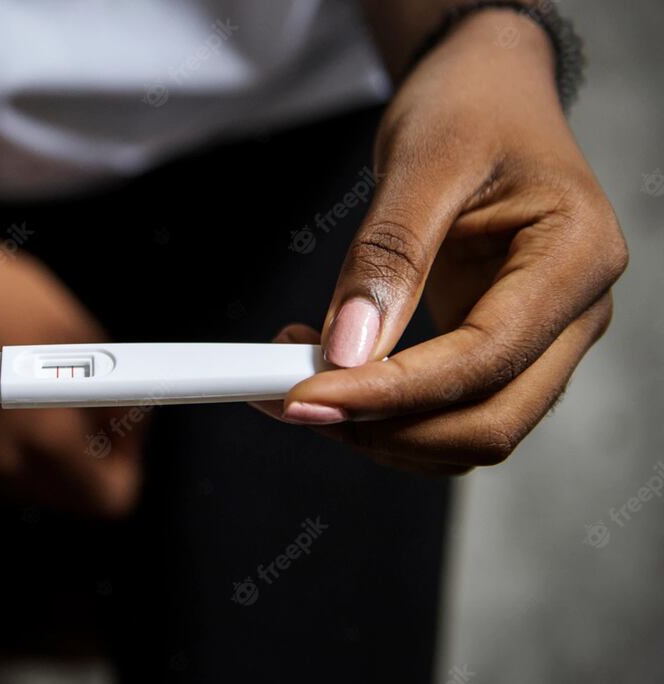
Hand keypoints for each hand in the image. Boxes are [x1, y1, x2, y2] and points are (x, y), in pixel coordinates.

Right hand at [0, 194, 143, 514]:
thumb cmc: (5, 300)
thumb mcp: (82, 335)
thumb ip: (115, 389)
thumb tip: (128, 411)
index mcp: (47, 438)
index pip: (110, 495)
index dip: (129, 463)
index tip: (127, 431)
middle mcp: (10, 462)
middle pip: (77, 498)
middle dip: (97, 461)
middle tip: (98, 413)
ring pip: (45, 488)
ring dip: (63, 457)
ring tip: (60, 402)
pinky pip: (12, 472)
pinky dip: (30, 449)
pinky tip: (30, 406)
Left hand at [255, 11, 627, 473]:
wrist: (488, 90)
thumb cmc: (470, 107)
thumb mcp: (423, 160)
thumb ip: (388, 257)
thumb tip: (347, 348)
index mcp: (577, 258)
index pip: (486, 360)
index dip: (394, 393)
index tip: (308, 395)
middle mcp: (576, 312)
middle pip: (491, 420)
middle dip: (387, 428)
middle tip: (294, 400)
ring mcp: (544, 337)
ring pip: (472, 430)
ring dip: (384, 430)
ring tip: (303, 380)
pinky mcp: (502, 346)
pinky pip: (452, 408)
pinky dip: (389, 412)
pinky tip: (334, 372)